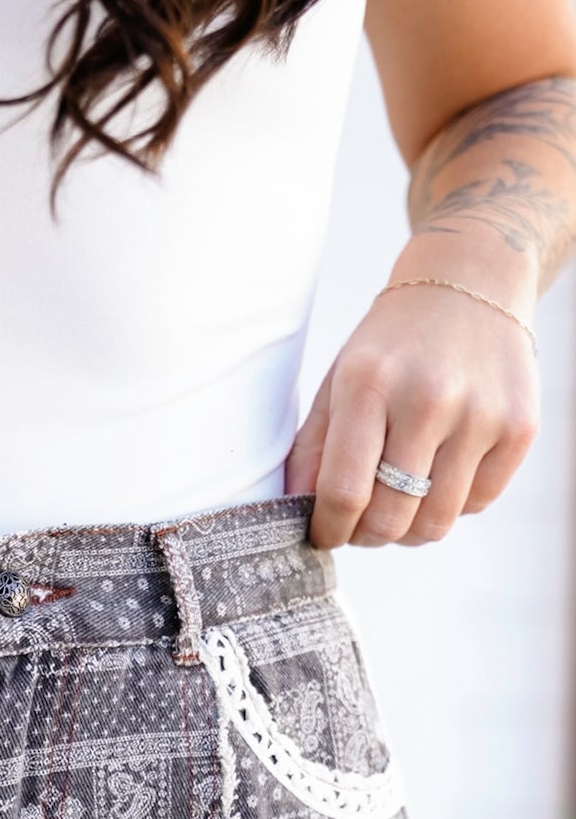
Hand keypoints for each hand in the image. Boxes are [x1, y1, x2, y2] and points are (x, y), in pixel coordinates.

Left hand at [285, 274, 539, 549]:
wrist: (472, 283)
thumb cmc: (393, 343)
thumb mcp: (340, 379)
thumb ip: (314, 448)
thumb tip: (299, 511)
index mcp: (370, 384)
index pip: (344, 492)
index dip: (330, 529)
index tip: (325, 534)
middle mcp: (429, 399)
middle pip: (390, 518)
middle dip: (367, 535)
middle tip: (361, 523)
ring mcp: (481, 415)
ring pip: (434, 524)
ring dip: (409, 530)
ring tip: (399, 503)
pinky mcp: (520, 428)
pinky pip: (477, 504)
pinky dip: (452, 505)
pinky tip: (440, 476)